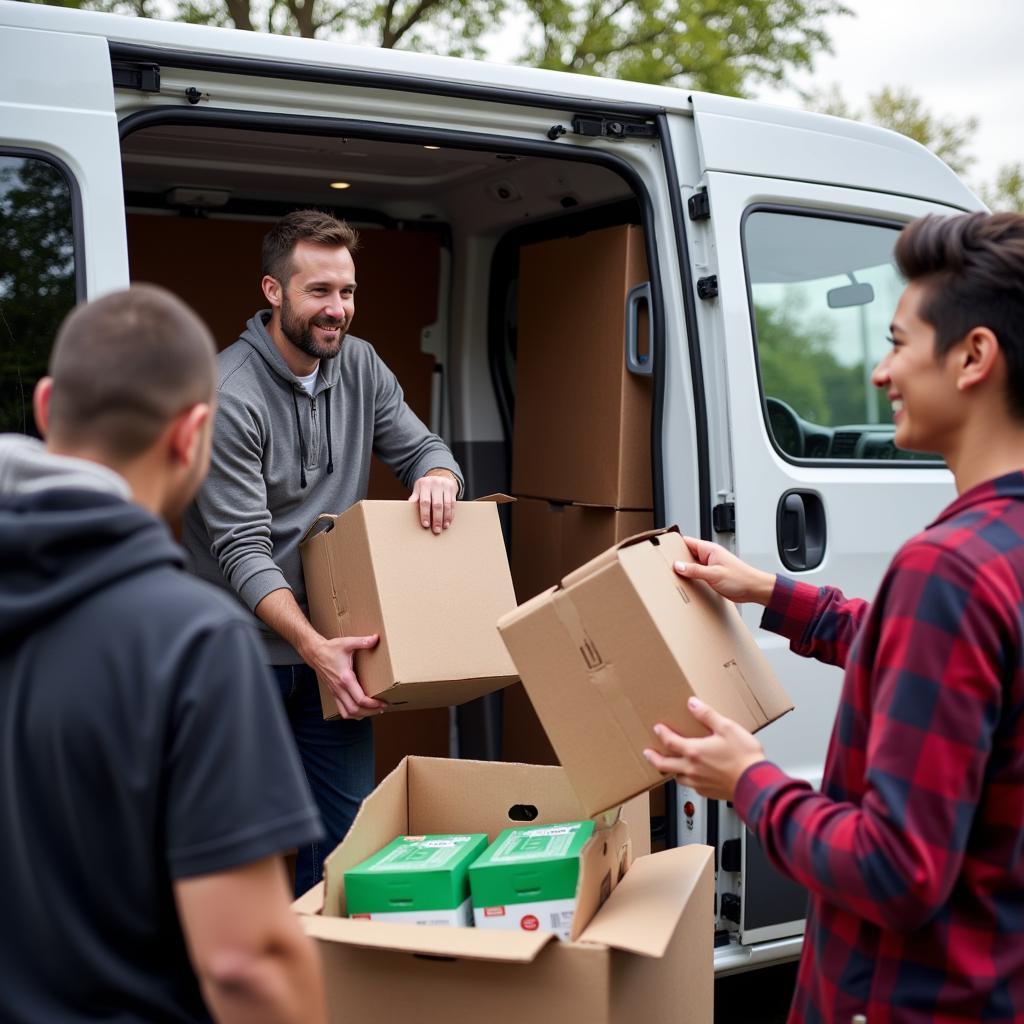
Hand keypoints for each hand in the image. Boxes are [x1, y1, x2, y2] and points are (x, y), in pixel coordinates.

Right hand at [307, 634, 384, 719]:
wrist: (314, 653)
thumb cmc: (331, 649)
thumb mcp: (347, 643)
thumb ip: (362, 641)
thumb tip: (376, 638)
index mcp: (345, 678)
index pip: (360, 699)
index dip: (373, 704)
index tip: (383, 703)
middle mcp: (339, 689)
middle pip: (355, 710)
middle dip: (370, 712)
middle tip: (382, 708)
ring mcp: (335, 692)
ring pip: (347, 713)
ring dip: (360, 715)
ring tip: (373, 711)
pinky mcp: (333, 693)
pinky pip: (342, 709)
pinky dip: (352, 713)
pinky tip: (360, 709)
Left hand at [408, 469, 458, 533]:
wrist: (440, 475)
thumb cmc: (426, 486)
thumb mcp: (418, 489)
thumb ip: (415, 498)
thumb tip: (408, 507)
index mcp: (424, 484)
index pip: (425, 501)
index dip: (425, 514)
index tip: (426, 524)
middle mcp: (436, 484)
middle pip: (437, 504)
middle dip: (437, 519)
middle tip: (436, 530)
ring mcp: (445, 486)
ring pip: (447, 504)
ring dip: (445, 518)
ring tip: (444, 527)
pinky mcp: (453, 489)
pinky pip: (453, 503)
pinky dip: (451, 514)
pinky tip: (449, 521)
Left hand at [642, 697, 764, 801]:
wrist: (755, 784)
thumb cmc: (744, 757)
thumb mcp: (727, 728)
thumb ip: (707, 715)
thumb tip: (693, 704)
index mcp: (694, 752)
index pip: (670, 742)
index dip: (662, 734)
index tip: (657, 728)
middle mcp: (692, 769)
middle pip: (665, 765)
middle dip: (654, 758)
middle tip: (647, 753)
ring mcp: (699, 783)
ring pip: (677, 778)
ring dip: (670, 770)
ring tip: (668, 766)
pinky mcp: (708, 793)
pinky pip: (691, 786)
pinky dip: (686, 780)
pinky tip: (692, 776)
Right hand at [674, 535, 775, 605]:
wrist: (754, 588)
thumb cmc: (741, 578)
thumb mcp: (714, 574)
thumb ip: (694, 570)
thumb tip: (678, 566)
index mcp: (709, 549)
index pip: (687, 541)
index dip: (675, 543)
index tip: (663, 547)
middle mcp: (708, 555)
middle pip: (687, 553)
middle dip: (677, 558)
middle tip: (665, 564)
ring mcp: (710, 565)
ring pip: (691, 564)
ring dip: (684, 569)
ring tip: (674, 574)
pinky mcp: (711, 575)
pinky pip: (697, 573)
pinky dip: (691, 577)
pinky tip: (686, 582)